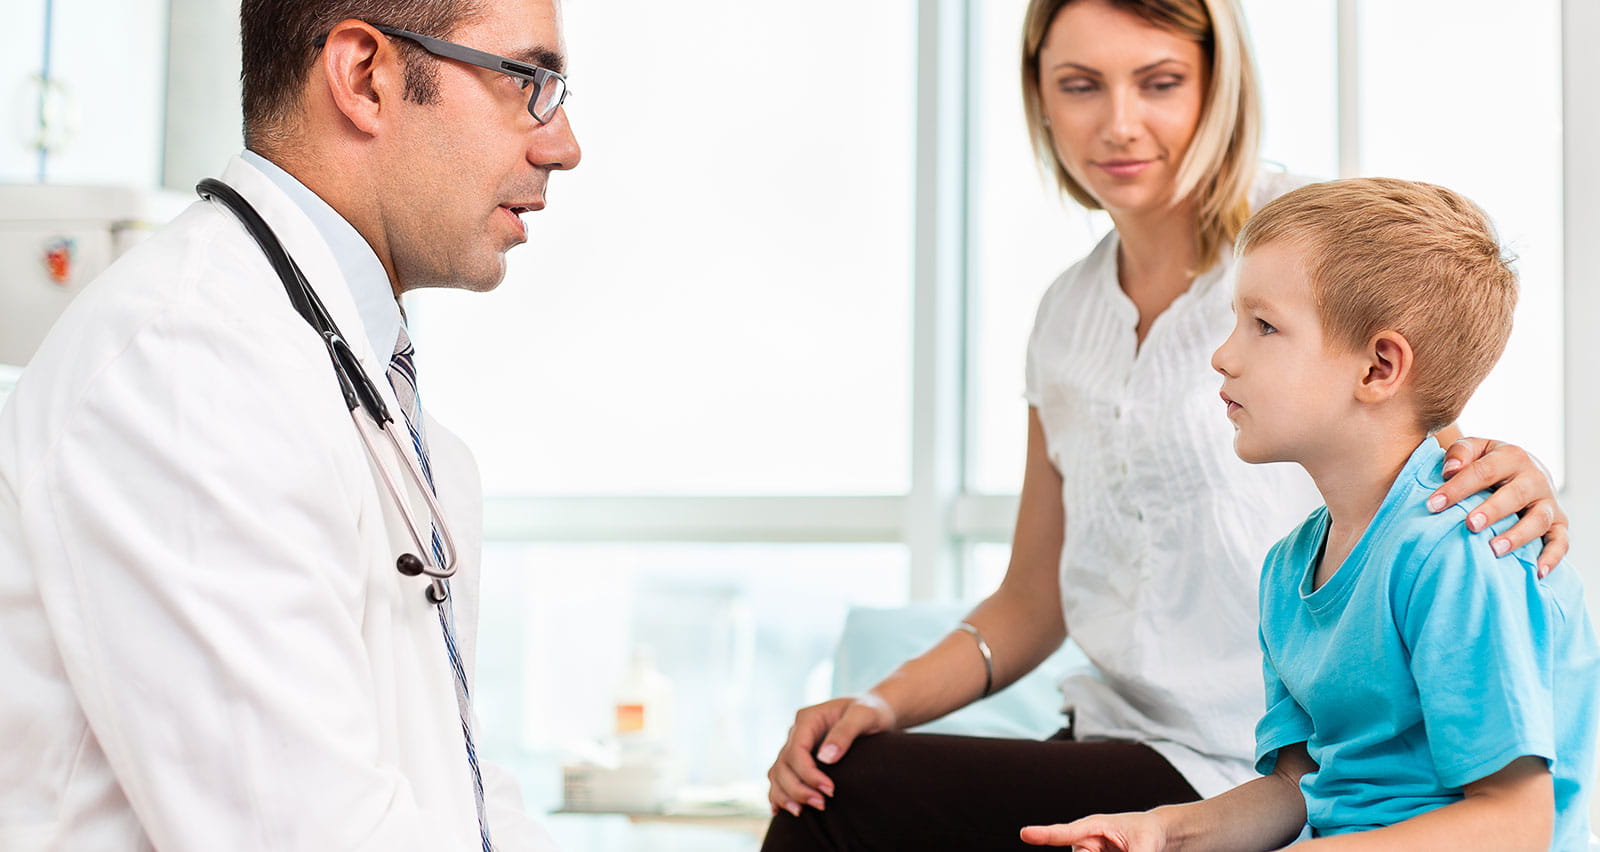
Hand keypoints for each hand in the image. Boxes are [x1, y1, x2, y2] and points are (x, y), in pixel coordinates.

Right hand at [766, 694, 895, 817]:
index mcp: (808, 718)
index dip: (808, 774)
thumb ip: (845, 732)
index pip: (796, 750)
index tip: (830, 790)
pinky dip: (778, 793)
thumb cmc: (871, 711)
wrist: (876, 713)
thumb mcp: (864, 716)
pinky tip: (780, 810)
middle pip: (783, 765)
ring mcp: (796, 746)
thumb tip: (825, 758)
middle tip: (822, 804)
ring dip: (785, 794)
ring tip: (801, 812)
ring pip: (777, 773)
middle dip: (798, 788)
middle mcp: (797, 732)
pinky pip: (780, 777)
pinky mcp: (799, 759)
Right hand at [1020, 811, 1168, 849]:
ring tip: (1120, 846)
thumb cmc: (1147, 833)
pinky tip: (1117, 849)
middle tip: (1118, 847)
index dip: (1043, 834)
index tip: (1025, 833)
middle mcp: (1084, 841)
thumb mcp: (1144, 847)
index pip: (1065, 832)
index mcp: (1093, 826)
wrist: (1155, 835)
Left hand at [1430, 437, 1567, 576]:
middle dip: (1492, 510)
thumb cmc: (1489, 462)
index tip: (1433, 505)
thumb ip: (1460, 453)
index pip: (1483, 471)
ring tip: (1494, 549)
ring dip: (1518, 535)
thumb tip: (1449, 470)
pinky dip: (1552, 556)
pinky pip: (1561, 541)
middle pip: (1515, 494)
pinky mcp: (1559, 522)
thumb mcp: (1475, 449)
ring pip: (1539, 519)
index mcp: (1511, 456)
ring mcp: (1548, 501)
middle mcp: (1534, 478)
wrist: (1522, 468)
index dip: (1457, 488)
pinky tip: (1537, 572)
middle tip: (1470, 525)